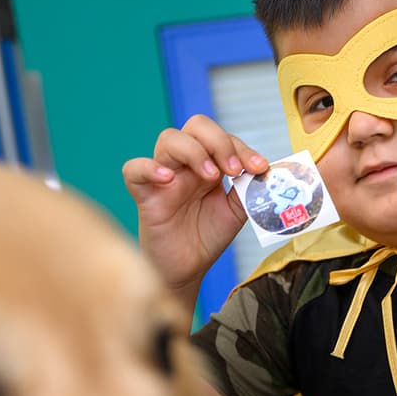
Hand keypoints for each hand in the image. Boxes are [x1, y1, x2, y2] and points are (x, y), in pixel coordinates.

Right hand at [122, 114, 269, 309]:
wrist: (188, 269)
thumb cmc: (207, 237)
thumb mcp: (237, 211)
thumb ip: (248, 189)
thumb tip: (263, 171)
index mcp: (208, 164)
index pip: (223, 138)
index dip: (242, 148)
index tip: (259, 168)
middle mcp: (185, 165)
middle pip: (196, 126)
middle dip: (219, 141)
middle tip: (233, 170)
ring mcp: (164, 178)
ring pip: (169, 139)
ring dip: (195, 151)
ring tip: (211, 177)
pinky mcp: (145, 196)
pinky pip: (133, 170)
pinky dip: (148, 168)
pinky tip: (168, 179)